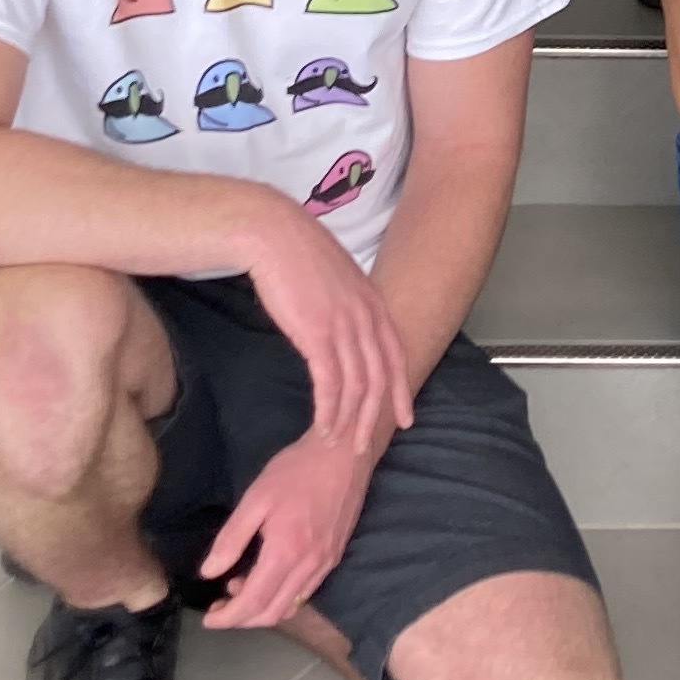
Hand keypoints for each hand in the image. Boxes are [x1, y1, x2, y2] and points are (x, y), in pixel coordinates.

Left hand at [199, 426, 378, 631]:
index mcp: (285, 553)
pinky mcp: (334, 558)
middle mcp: (308, 567)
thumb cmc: (296, 470)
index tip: (209, 619)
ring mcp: (325, 565)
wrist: (344, 452)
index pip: (253, 602)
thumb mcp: (257, 498)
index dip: (228, 618)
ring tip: (239, 587)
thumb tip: (209, 572)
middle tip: (220, 606)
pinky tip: (269, 578)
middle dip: (242, 619)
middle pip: (272, 613)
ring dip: (262, 609)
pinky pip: (305, 593)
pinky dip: (282, 598)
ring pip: (290, 608)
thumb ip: (232, 538)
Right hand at [241, 203, 412, 459]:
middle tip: (367, 445)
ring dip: (349, 420)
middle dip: (376, 415)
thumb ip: (348, 306)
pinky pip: (330, 384)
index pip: (396, 354)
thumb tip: (346, 329)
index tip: (405, 417)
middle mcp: (366, 316)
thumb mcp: (336, 280)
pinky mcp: (318, 334)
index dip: (401, 389)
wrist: (274, 234)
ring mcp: (344, 326)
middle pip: (380, 377)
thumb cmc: (298, 256)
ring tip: (339, 443)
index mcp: (373, 302)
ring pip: (357, 386)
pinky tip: (322, 428)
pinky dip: (328, 411)